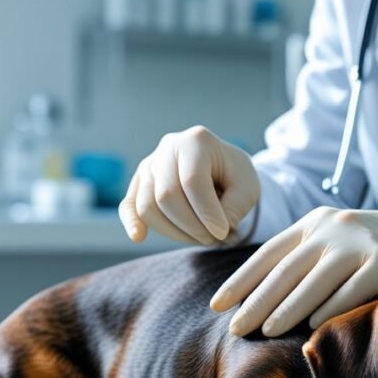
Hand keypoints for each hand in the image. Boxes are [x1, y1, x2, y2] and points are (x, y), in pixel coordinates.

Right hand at [119, 126, 259, 245]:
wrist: (222, 167)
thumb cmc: (235, 176)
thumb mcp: (248, 187)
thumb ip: (235, 207)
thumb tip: (214, 229)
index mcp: (197, 140)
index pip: (193, 181)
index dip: (207, 213)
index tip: (223, 232)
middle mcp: (168, 147)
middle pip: (167, 196)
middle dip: (191, 226)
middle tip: (213, 238)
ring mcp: (150, 163)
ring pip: (148, 206)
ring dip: (174, 232)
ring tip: (200, 236)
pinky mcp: (140, 181)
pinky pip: (130, 205)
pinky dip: (132, 222)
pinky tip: (140, 237)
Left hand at [209, 206, 377, 336]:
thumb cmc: (374, 248)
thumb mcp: (336, 241)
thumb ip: (305, 258)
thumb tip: (259, 298)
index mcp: (314, 222)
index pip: (268, 254)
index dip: (240, 280)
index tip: (217, 305)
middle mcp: (333, 228)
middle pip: (285, 270)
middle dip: (256, 301)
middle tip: (235, 328)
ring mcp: (359, 243)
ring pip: (314, 281)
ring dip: (287, 308)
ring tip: (265, 331)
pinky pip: (350, 290)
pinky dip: (329, 309)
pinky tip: (312, 327)